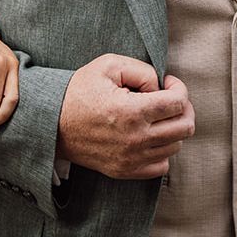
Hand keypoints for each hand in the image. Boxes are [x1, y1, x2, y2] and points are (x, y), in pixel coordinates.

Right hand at [55, 54, 194, 179]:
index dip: (179, 88)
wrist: (51, 123)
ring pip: (176, 146)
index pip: (179, 103)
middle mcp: (135, 139)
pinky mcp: (125, 171)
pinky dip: (162, 150)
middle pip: (185, 127)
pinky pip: (161, 166)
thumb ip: (142, 70)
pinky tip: (148, 136)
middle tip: (169, 99)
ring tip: (155, 117)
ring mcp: (131, 158)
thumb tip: (160, 88)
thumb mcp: (108, 65)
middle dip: (183, 108)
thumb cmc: (79, 91)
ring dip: (172, 128)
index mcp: (132, 111)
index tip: (167, 83)